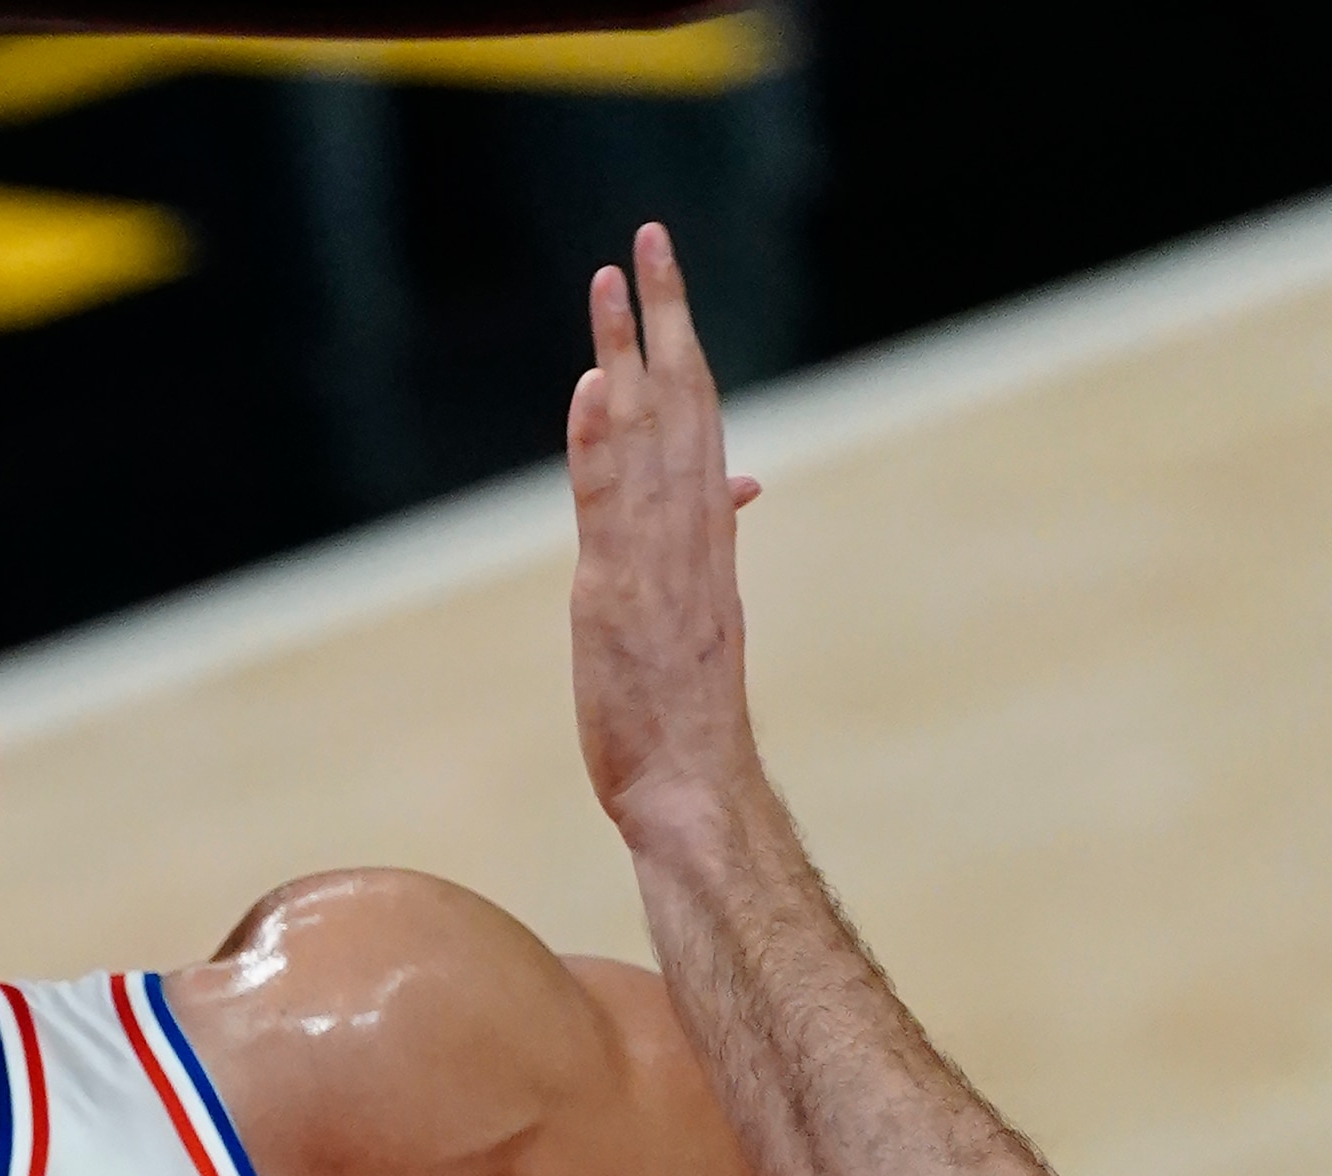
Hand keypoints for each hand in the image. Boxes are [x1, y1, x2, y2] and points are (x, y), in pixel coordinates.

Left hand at [566, 221, 769, 835]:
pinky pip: (610, 505)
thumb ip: (706, 543)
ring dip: (629, 351)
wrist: (694, 784)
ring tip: (612, 276)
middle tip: (648, 235)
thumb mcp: (699, 612)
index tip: (662, 280)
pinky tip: (595, 386)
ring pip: (648, 433)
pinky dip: (601, 444)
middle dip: (664, 314)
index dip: (680, 342)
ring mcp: (656, 557)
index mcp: (705, 533)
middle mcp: (689, 529)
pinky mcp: (618, 593)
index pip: (697, 415)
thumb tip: (737, 486)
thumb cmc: (687, 712)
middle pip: (681, 398)